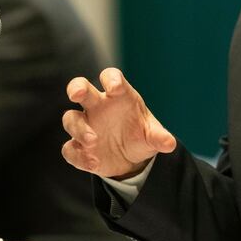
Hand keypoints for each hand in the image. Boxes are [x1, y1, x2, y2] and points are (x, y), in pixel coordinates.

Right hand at [61, 68, 176, 178]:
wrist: (131, 158)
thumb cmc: (140, 134)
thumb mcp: (153, 136)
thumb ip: (159, 137)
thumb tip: (170, 143)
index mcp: (118, 96)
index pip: (111, 77)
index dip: (111, 79)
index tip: (114, 87)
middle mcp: (97, 106)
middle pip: (80, 88)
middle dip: (76, 88)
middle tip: (77, 93)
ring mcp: (85, 125)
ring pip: (70, 118)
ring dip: (79, 128)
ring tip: (93, 141)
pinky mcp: (79, 147)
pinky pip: (70, 148)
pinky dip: (78, 155)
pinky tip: (93, 163)